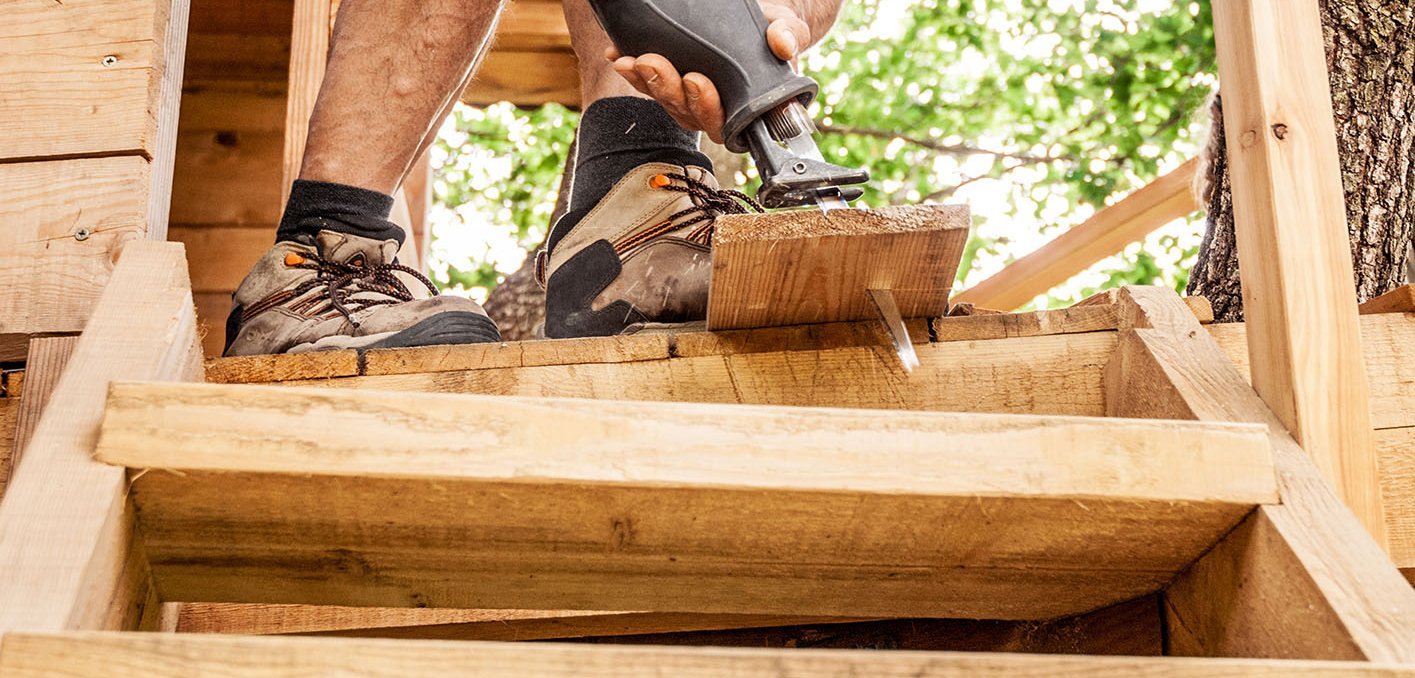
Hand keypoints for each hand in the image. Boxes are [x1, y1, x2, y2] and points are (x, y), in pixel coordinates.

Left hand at [606, 2, 812, 143]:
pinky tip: (617, 54)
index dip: (706, 106)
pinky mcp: (672, 82)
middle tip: (653, 63)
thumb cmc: (774, 35)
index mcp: (745, 111)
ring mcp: (689, 98)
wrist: (760, 23)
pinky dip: (631, 71)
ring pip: (664, 100)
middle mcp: (714, 110)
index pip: (723, 122)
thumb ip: (789, 36)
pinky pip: (647, 83)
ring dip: (644, 81)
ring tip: (631, 60)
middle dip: (667, 90)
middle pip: (686, 112)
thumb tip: (784, 45)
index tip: (695, 80)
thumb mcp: (788, 30)